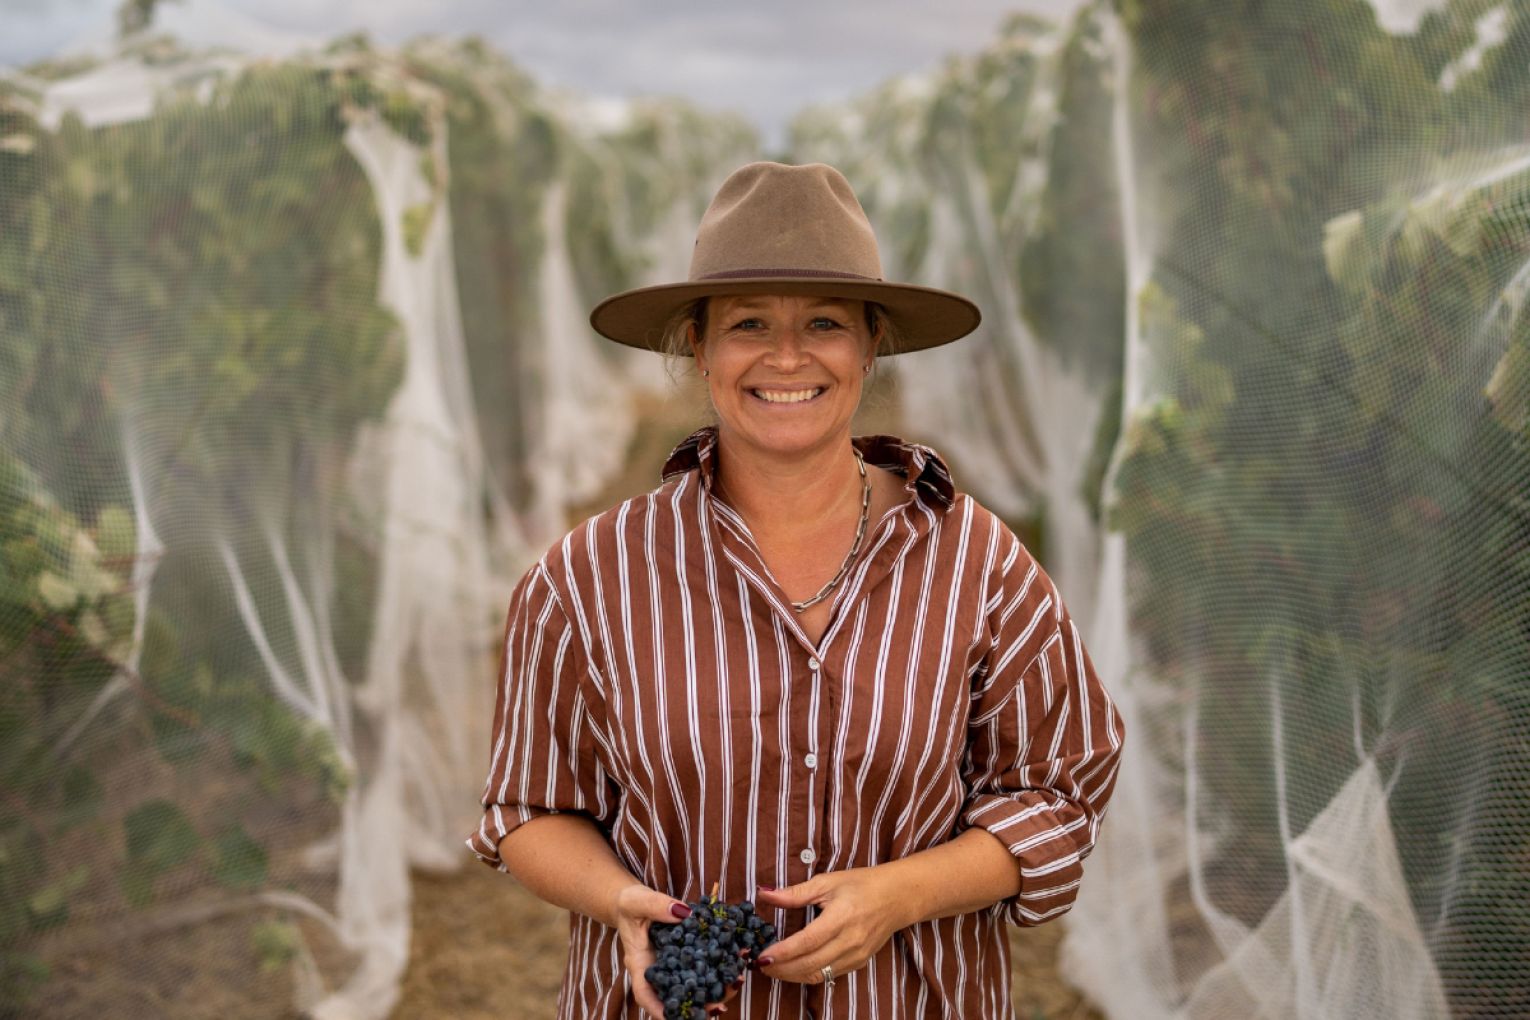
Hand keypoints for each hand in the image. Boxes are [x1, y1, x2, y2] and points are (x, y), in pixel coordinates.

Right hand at [614, 884, 747, 1016]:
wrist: (633, 901)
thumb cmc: (629, 904)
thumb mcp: (637, 902)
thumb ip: (656, 906)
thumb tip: (684, 912)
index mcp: (640, 963)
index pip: (645, 993)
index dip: (660, 1010)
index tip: (676, 1018)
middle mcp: (657, 969)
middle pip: (675, 996)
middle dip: (699, 1004)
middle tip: (721, 1005)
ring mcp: (672, 964)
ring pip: (692, 983)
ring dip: (714, 986)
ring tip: (737, 981)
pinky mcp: (684, 955)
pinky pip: (701, 964)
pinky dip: (718, 964)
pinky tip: (736, 958)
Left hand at [753, 868, 909, 986]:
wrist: (897, 897)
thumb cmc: (860, 885)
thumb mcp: (827, 882)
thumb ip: (795, 892)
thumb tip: (764, 894)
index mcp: (842, 917)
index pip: (807, 942)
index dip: (783, 952)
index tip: (762, 955)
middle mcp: (850, 941)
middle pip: (810, 964)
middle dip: (782, 968)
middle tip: (760, 965)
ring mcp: (857, 955)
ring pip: (819, 974)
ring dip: (792, 975)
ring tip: (772, 969)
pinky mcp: (859, 963)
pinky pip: (829, 975)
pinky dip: (808, 974)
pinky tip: (793, 968)